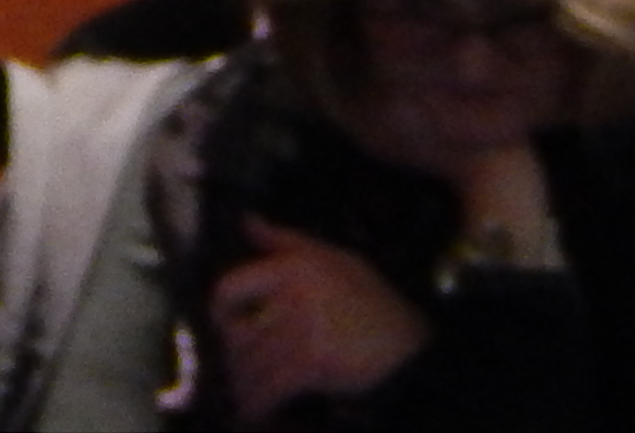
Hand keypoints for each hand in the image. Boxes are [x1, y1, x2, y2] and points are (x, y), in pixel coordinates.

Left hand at [213, 221, 428, 415]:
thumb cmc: (376, 302)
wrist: (415, 349)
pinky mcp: (315, 363)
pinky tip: (256, 412)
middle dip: (232, 358)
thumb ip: (285, 240)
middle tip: (233, 371)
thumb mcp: (336, 259)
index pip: (230, 287)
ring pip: (251, 362)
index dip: (219, 313)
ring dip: (242, 384)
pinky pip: (271, 385)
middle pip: (237, 333)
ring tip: (243, 394)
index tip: (223, 328)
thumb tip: (246, 222)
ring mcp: (304, 330)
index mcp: (294, 267)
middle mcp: (293, 295)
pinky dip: (259, 402)